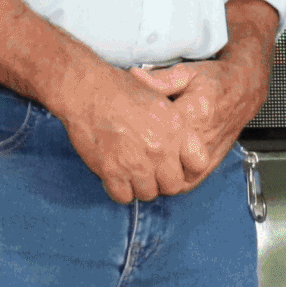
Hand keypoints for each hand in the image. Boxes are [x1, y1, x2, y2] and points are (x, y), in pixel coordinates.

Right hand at [50, 65, 192, 204]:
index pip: (198, 164)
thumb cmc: (121, 90)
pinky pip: (124, 197)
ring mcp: (137, 162)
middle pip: (172, 185)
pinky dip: (120, 190)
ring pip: (148, 194)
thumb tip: (185, 143)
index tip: (176, 166)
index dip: (188, 168)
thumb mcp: (161, 97)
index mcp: (176, 128)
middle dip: (162, 181)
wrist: (87, 91)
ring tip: (131, 171)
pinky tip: (116, 175)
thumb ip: (176, 125)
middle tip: (150, 171)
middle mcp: (160, 148)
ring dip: (140, 186)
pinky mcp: (112, 171)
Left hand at [134, 0, 276, 191]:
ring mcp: (208, 154)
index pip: (158, 136)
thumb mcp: (187, 72)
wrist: (243, 90)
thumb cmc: (215, 80)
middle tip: (127, 159)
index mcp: (193, 115)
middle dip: (144, 166)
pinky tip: (161, 176)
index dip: (135, 139)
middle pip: (165, 164)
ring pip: (176, 180)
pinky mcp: (212, 163)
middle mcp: (201, 139)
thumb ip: (160, 79)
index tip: (123, 136)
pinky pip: (190, 182)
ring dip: (158, 179)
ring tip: (142, 171)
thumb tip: (134, 77)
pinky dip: (173, 183)